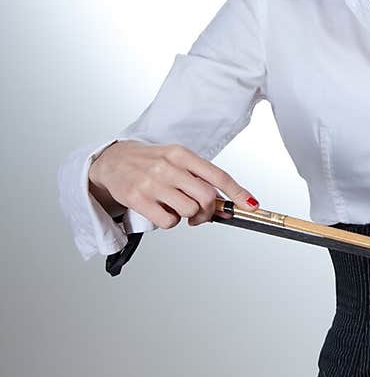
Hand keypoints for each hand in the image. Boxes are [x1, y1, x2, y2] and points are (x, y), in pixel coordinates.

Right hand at [87, 140, 258, 228]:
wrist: (111, 161)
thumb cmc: (149, 161)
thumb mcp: (176, 160)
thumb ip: (199, 178)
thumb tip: (227, 204)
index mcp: (181, 154)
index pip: (217, 175)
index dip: (237, 192)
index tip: (251, 205)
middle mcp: (168, 166)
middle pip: (206, 197)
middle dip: (209, 211)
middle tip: (201, 213)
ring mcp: (153, 183)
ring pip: (189, 211)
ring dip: (188, 216)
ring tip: (176, 208)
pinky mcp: (139, 199)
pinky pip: (169, 222)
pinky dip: (171, 222)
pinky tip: (162, 211)